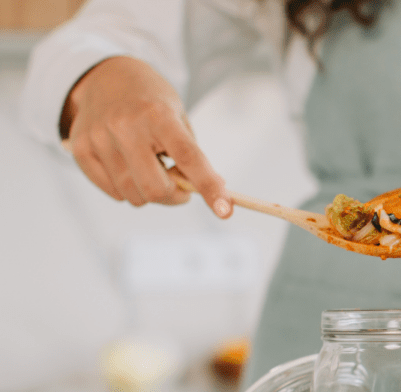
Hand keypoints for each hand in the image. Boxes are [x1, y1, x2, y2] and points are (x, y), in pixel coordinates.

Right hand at [61, 56, 230, 217]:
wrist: (106, 77)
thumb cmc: (151, 102)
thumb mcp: (178, 117)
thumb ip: (192, 155)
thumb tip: (212, 192)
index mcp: (158, 115)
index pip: (189, 157)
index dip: (209, 187)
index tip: (225, 210)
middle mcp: (125, 126)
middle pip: (155, 188)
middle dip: (174, 197)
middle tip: (181, 187)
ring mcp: (99, 138)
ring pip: (132, 195)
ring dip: (149, 193)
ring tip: (150, 167)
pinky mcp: (80, 149)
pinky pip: (112, 191)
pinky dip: (127, 189)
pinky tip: (129, 167)